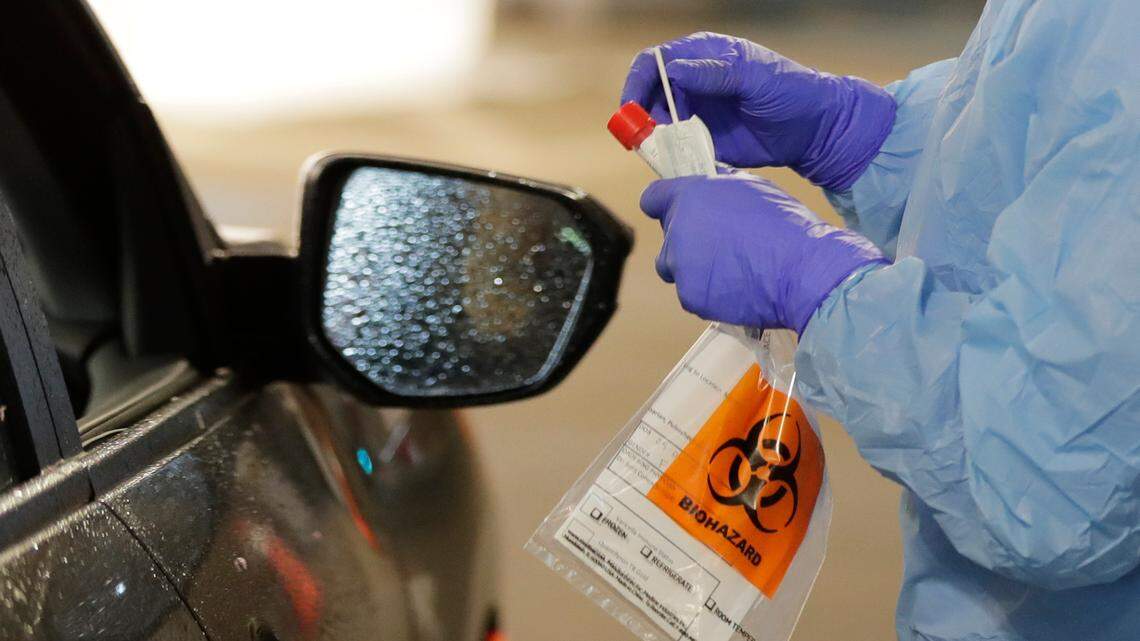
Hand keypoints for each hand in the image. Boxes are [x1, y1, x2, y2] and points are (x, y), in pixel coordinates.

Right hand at [621, 32, 895, 190]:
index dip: (637, 83)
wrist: (814, 130)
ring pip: (658, 124)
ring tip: (671, 150)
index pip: (654, 62)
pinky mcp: (703, 140)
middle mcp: (692, 82)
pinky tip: (681, 161)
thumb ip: (714, 73)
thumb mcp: (754, 77)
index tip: (633, 109)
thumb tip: (673, 71)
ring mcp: (696, 112)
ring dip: (656, 139)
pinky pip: (676, 148)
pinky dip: (671, 156)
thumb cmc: (790, 92)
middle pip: (648, 95)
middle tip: (648, 138)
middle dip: (643, 116)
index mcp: (702, 56)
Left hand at [641, 172, 887, 332]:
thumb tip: (709, 188)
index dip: (664, 204)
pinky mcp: (690, 296)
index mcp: (690, 197)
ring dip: (695, 268)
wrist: (802, 270)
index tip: (676, 211)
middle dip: (687, 240)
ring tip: (731, 269)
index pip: (653, 198)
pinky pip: (692, 292)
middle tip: (721, 245)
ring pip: (676, 268)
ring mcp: (681, 266)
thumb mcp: (752, 187)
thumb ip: (720, 188)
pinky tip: (737, 286)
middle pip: (667, 237)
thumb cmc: (785, 225)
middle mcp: (678, 231)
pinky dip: (709, 292)